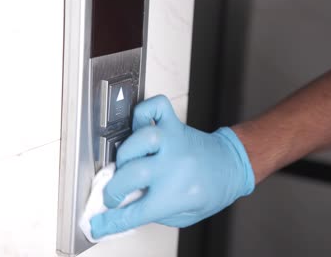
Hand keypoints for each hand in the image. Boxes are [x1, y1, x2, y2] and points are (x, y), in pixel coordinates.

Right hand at [90, 95, 254, 238]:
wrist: (233, 165)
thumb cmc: (211, 191)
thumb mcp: (184, 216)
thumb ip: (153, 213)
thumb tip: (123, 209)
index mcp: (177, 194)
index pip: (134, 213)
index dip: (109, 222)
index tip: (97, 224)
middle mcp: (174, 166)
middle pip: (130, 176)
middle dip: (113, 190)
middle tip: (114, 195)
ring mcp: (175, 142)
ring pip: (140, 140)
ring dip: (126, 154)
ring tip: (128, 163)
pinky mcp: (176, 125)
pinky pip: (155, 107)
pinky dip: (143, 112)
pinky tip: (140, 126)